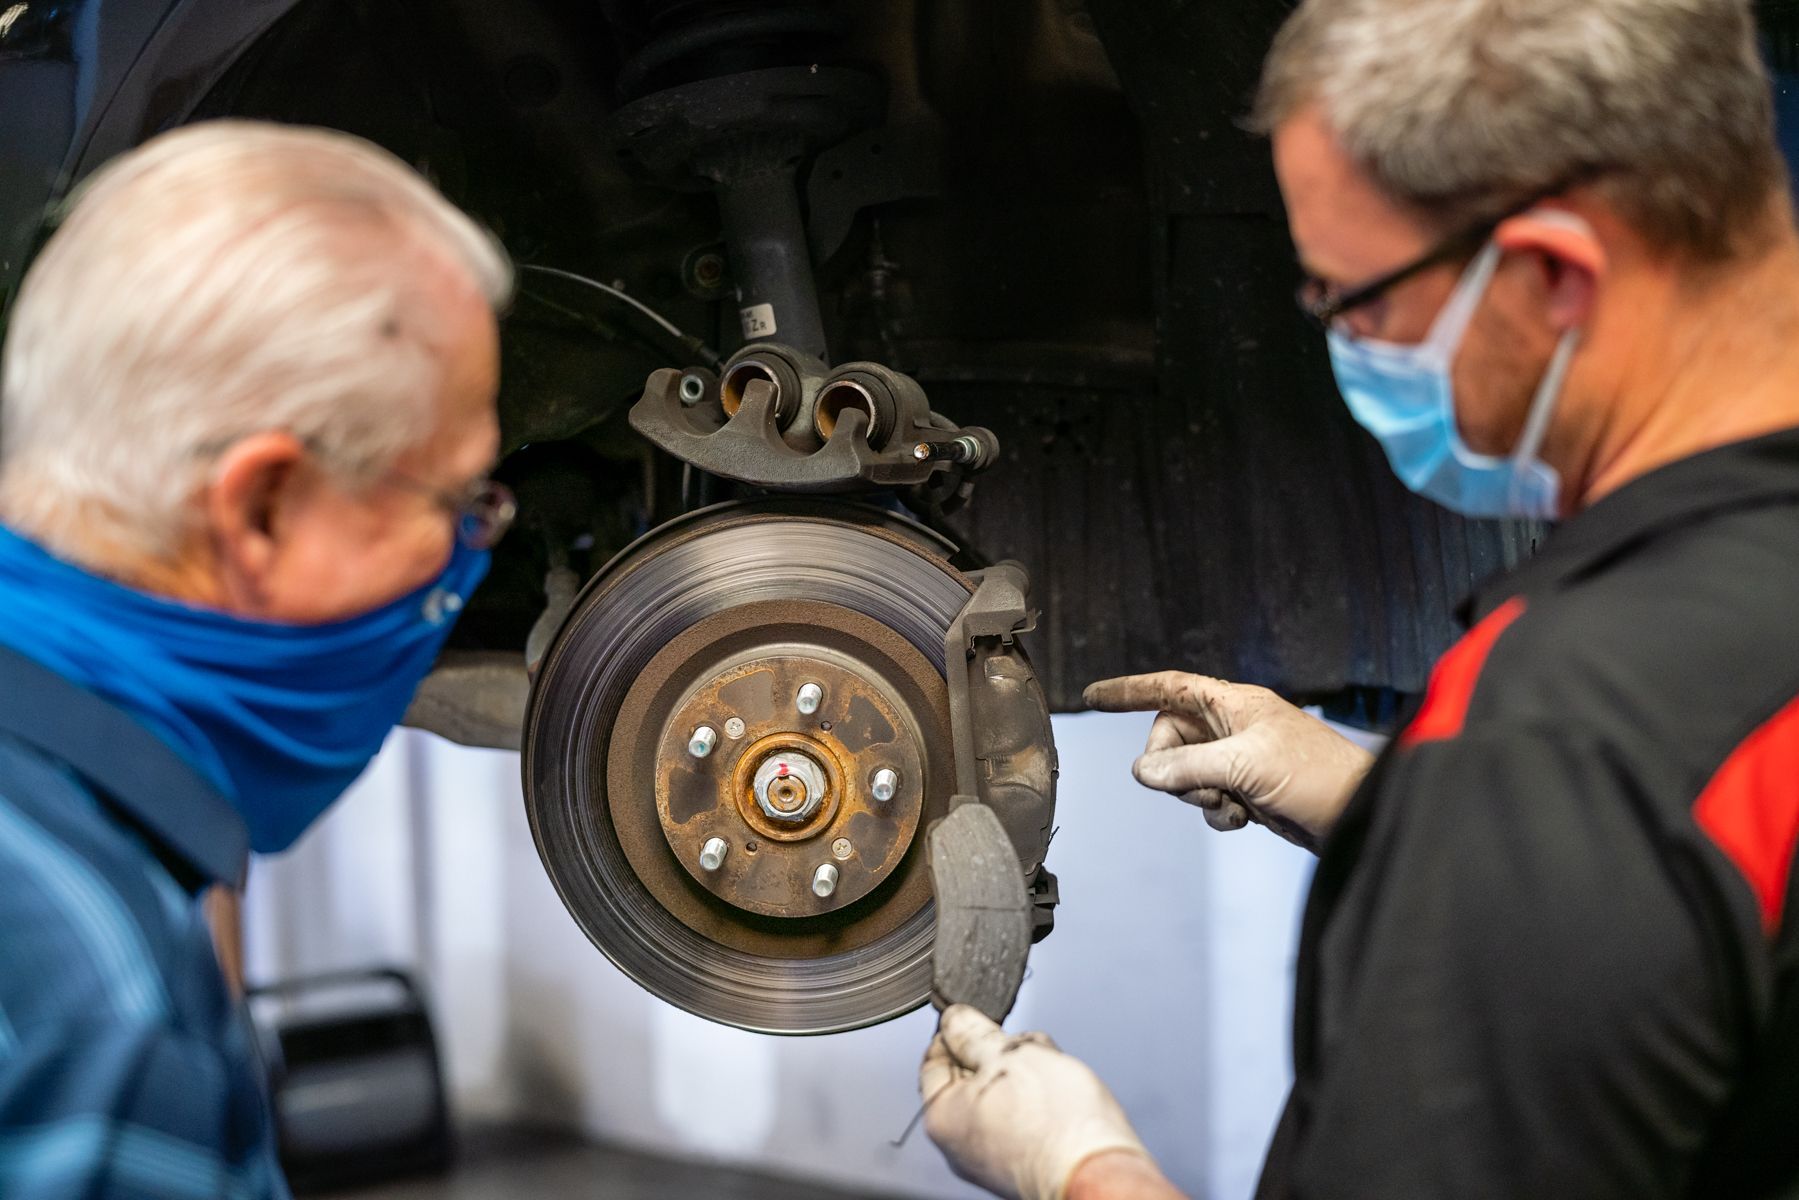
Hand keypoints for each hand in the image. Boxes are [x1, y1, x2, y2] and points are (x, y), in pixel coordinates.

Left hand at [920, 1005, 1152, 1199]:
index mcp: (943, 1119)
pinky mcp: (1021, 1161)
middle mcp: (961, 1145)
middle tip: (1023, 1044)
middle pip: (970, 1077)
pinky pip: (1019, 1117)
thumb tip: (953, 1020)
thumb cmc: (1055, 1123)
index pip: (933, 1061)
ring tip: (1050, 1067)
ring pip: (1000, 1093)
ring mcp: (991, 1157)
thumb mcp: (1008, 1053)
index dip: (955, 1033)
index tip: (973, 1019)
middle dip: (999, 1052)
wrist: (1100, 1170)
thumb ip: (972, 1032)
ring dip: (1023, 1071)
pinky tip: (1059, 1090)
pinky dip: (1037, 1098)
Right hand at [1083, 671, 1374, 849]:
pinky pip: (1208, 797)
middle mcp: (1233, 726)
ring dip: (1198, 795)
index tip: (1092, 696)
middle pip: (1170, 739)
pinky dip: (1216, 812)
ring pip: (1186, 773)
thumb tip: (1142, 771)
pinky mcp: (1248, 789)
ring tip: (1231, 805)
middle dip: (1174, 768)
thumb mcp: (1245, 765)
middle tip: (1199, 787)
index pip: (1168, 688)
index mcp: (1233, 704)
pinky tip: (1243, 818)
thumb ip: (1187, 767)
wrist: (1358, 813)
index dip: (1129, 691)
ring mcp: (1239, 758)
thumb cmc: (1315, 775)